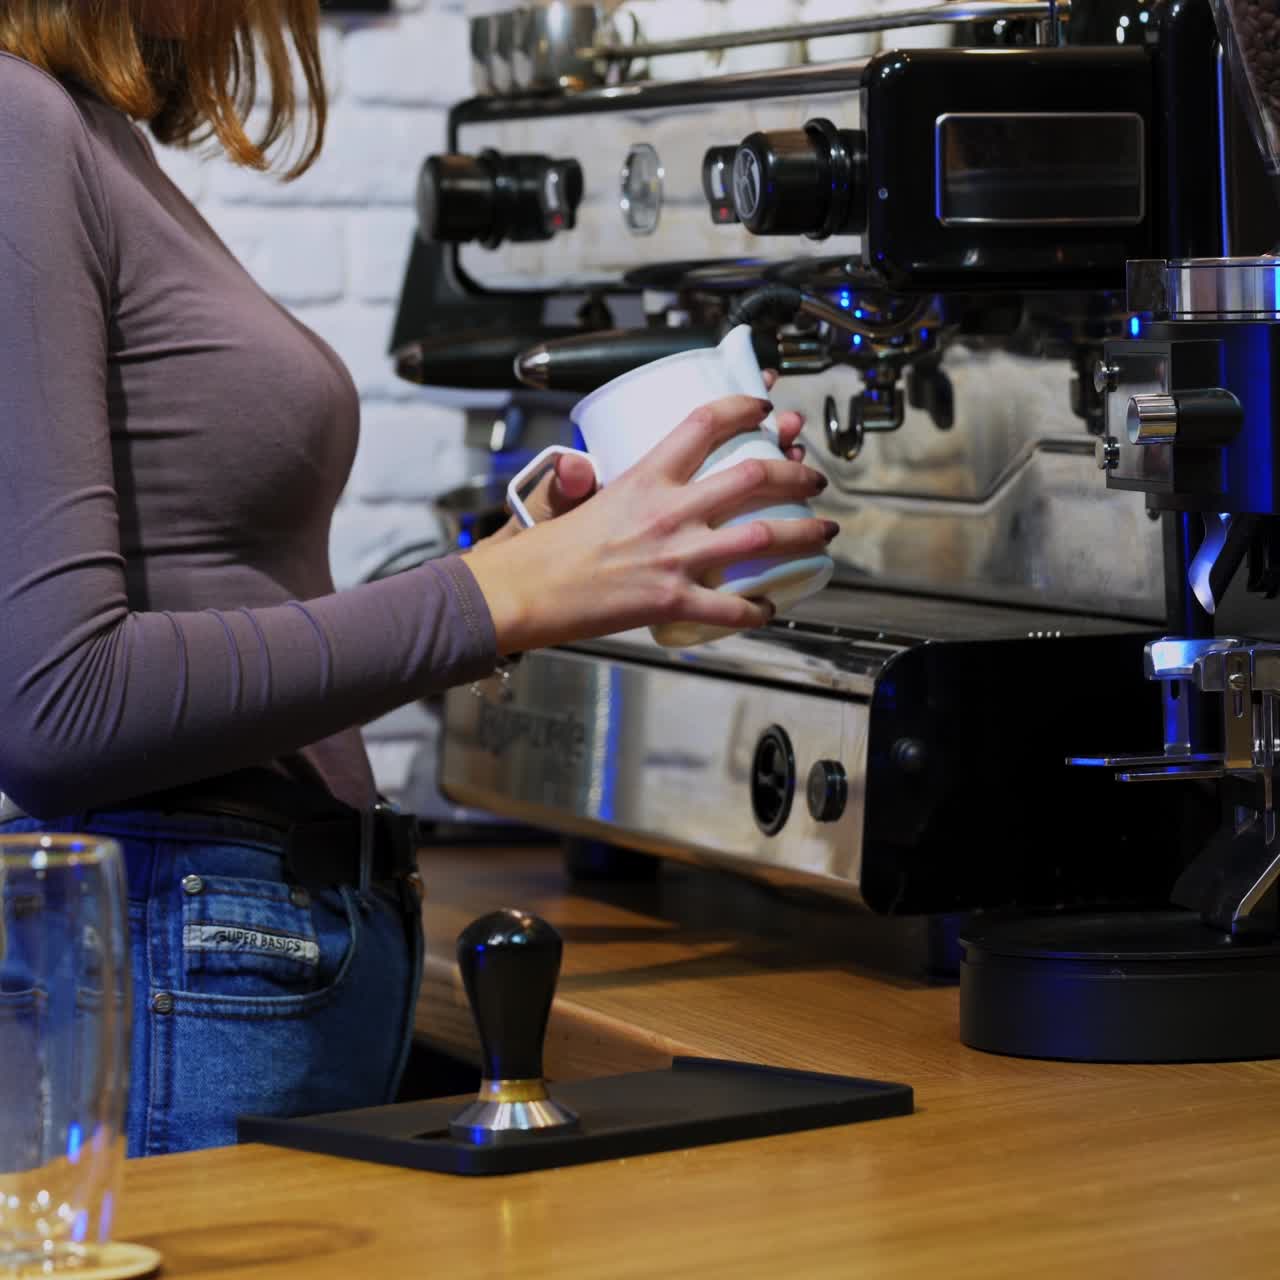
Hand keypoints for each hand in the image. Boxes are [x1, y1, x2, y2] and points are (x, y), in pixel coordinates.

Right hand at [465, 394, 836, 654]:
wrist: (520, 594)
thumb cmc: (539, 551)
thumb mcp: (567, 496)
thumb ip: (584, 477)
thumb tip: (583, 465)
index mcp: (643, 477)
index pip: (704, 424)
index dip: (743, 408)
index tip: (764, 408)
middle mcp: (668, 512)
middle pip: (752, 476)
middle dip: (794, 472)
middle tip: (812, 476)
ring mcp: (675, 558)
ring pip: (762, 536)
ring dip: (804, 533)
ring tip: (823, 532)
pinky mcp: (673, 602)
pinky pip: (732, 608)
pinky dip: (759, 609)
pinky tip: (771, 606)